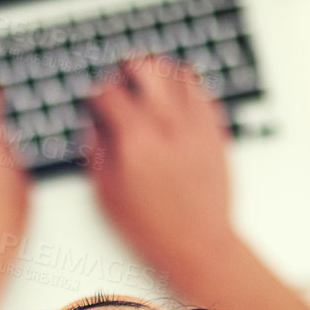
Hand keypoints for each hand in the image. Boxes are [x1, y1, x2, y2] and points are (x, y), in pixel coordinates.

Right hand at [82, 55, 239, 292]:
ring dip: (159, 73)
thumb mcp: (107, 192)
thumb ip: (97, 150)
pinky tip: (176, 98)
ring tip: (150, 84)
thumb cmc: (153, 226)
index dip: (95, 93)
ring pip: (177, 72)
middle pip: (146, 67)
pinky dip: (186, 86)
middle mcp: (166, 123)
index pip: (109, 92)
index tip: (94, 100)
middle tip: (122, 77)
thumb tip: (94, 124)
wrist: (198, 242)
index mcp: (135, 137)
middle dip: (128, 68)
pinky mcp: (214, 130)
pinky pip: (202, 91)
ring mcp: (195, 123)